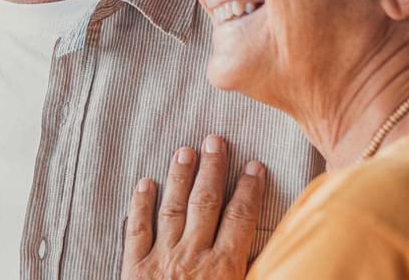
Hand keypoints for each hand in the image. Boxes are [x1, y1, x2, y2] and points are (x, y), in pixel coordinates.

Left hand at [121, 135, 265, 279]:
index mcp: (223, 268)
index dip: (249, 190)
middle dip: (212, 169)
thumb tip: (273, 254)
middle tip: (214, 141)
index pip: (240, 219)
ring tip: (184, 151)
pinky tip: (144, 184)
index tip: (254, 167)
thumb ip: (253, 271)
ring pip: (173, 208)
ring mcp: (161, 259)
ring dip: (180, 178)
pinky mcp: (135, 269)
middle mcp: (192, 256)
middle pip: (205, 203)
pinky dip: (140, 205)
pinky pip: (138, 231)